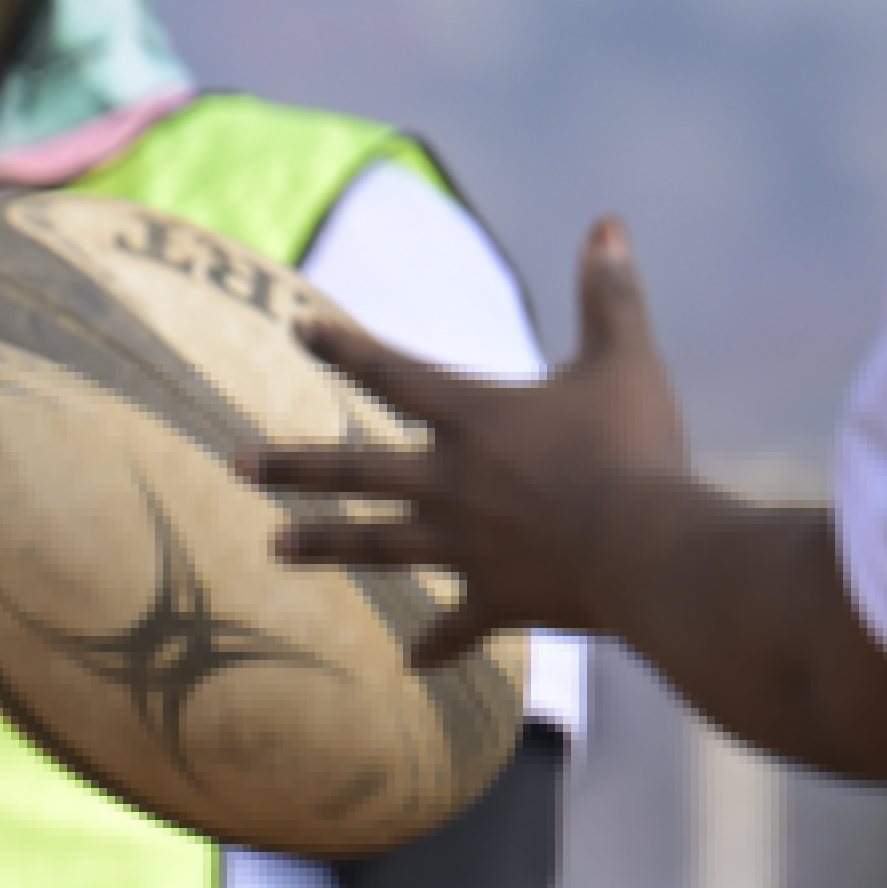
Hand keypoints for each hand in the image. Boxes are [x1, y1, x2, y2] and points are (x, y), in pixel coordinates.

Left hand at [249, 216, 711, 674]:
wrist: (650, 550)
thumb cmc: (638, 449)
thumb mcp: (626, 359)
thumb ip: (610, 294)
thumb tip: (608, 224)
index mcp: (475, 421)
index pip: (395, 373)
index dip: (347, 347)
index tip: (298, 330)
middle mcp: (452, 484)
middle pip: (356, 470)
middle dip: (293, 465)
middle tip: (236, 463)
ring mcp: (466, 547)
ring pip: (379, 546)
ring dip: (325, 544)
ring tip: (274, 546)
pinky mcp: (498, 600)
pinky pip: (457, 627)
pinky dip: (436, 645)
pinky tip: (409, 663)